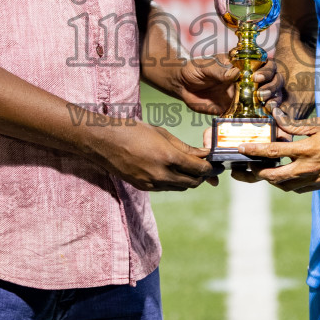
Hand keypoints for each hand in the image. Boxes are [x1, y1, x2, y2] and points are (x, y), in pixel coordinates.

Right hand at [96, 121, 216, 191]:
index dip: (210, 168)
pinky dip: (174, 181)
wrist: (104, 142)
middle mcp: (161, 174)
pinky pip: (166, 188)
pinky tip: (172, 170)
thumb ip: (184, 147)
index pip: (199, 169)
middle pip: (193, 182)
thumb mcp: (161, 133)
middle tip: (206, 167)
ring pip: (180, 187)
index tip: (215, 165)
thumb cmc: (132, 131)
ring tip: (190, 167)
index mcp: (168, 157)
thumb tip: (203, 154)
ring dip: (188, 179)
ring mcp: (152, 183)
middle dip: (202, 176)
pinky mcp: (143, 187)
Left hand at [168, 55, 281, 116]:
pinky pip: (256, 112)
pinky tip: (266, 118)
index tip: (257, 78)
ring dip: (273, 100)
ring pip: (270, 95)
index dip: (267, 70)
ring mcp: (246, 94)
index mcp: (243, 64)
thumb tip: (235, 73)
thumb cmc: (194, 70)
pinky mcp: (240, 109)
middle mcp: (248, 78)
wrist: (182, 86)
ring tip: (268, 105)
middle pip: (273, 79)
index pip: (265, 63)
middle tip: (262, 94)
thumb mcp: (205, 67)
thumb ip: (219, 70)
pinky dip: (264, 115)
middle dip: (273, 86)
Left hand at [236, 108, 319, 191]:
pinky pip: (297, 189)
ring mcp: (314, 179)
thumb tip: (276, 119)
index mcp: (306, 149)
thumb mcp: (318, 125)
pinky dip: (287, 184)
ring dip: (271, 180)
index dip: (254, 151)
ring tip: (265, 170)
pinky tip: (284, 176)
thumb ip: (295, 126)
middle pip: (273, 176)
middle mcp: (308, 167)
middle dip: (257, 173)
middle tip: (249, 167)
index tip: (241, 148)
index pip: (273, 152)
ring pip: (284, 186)